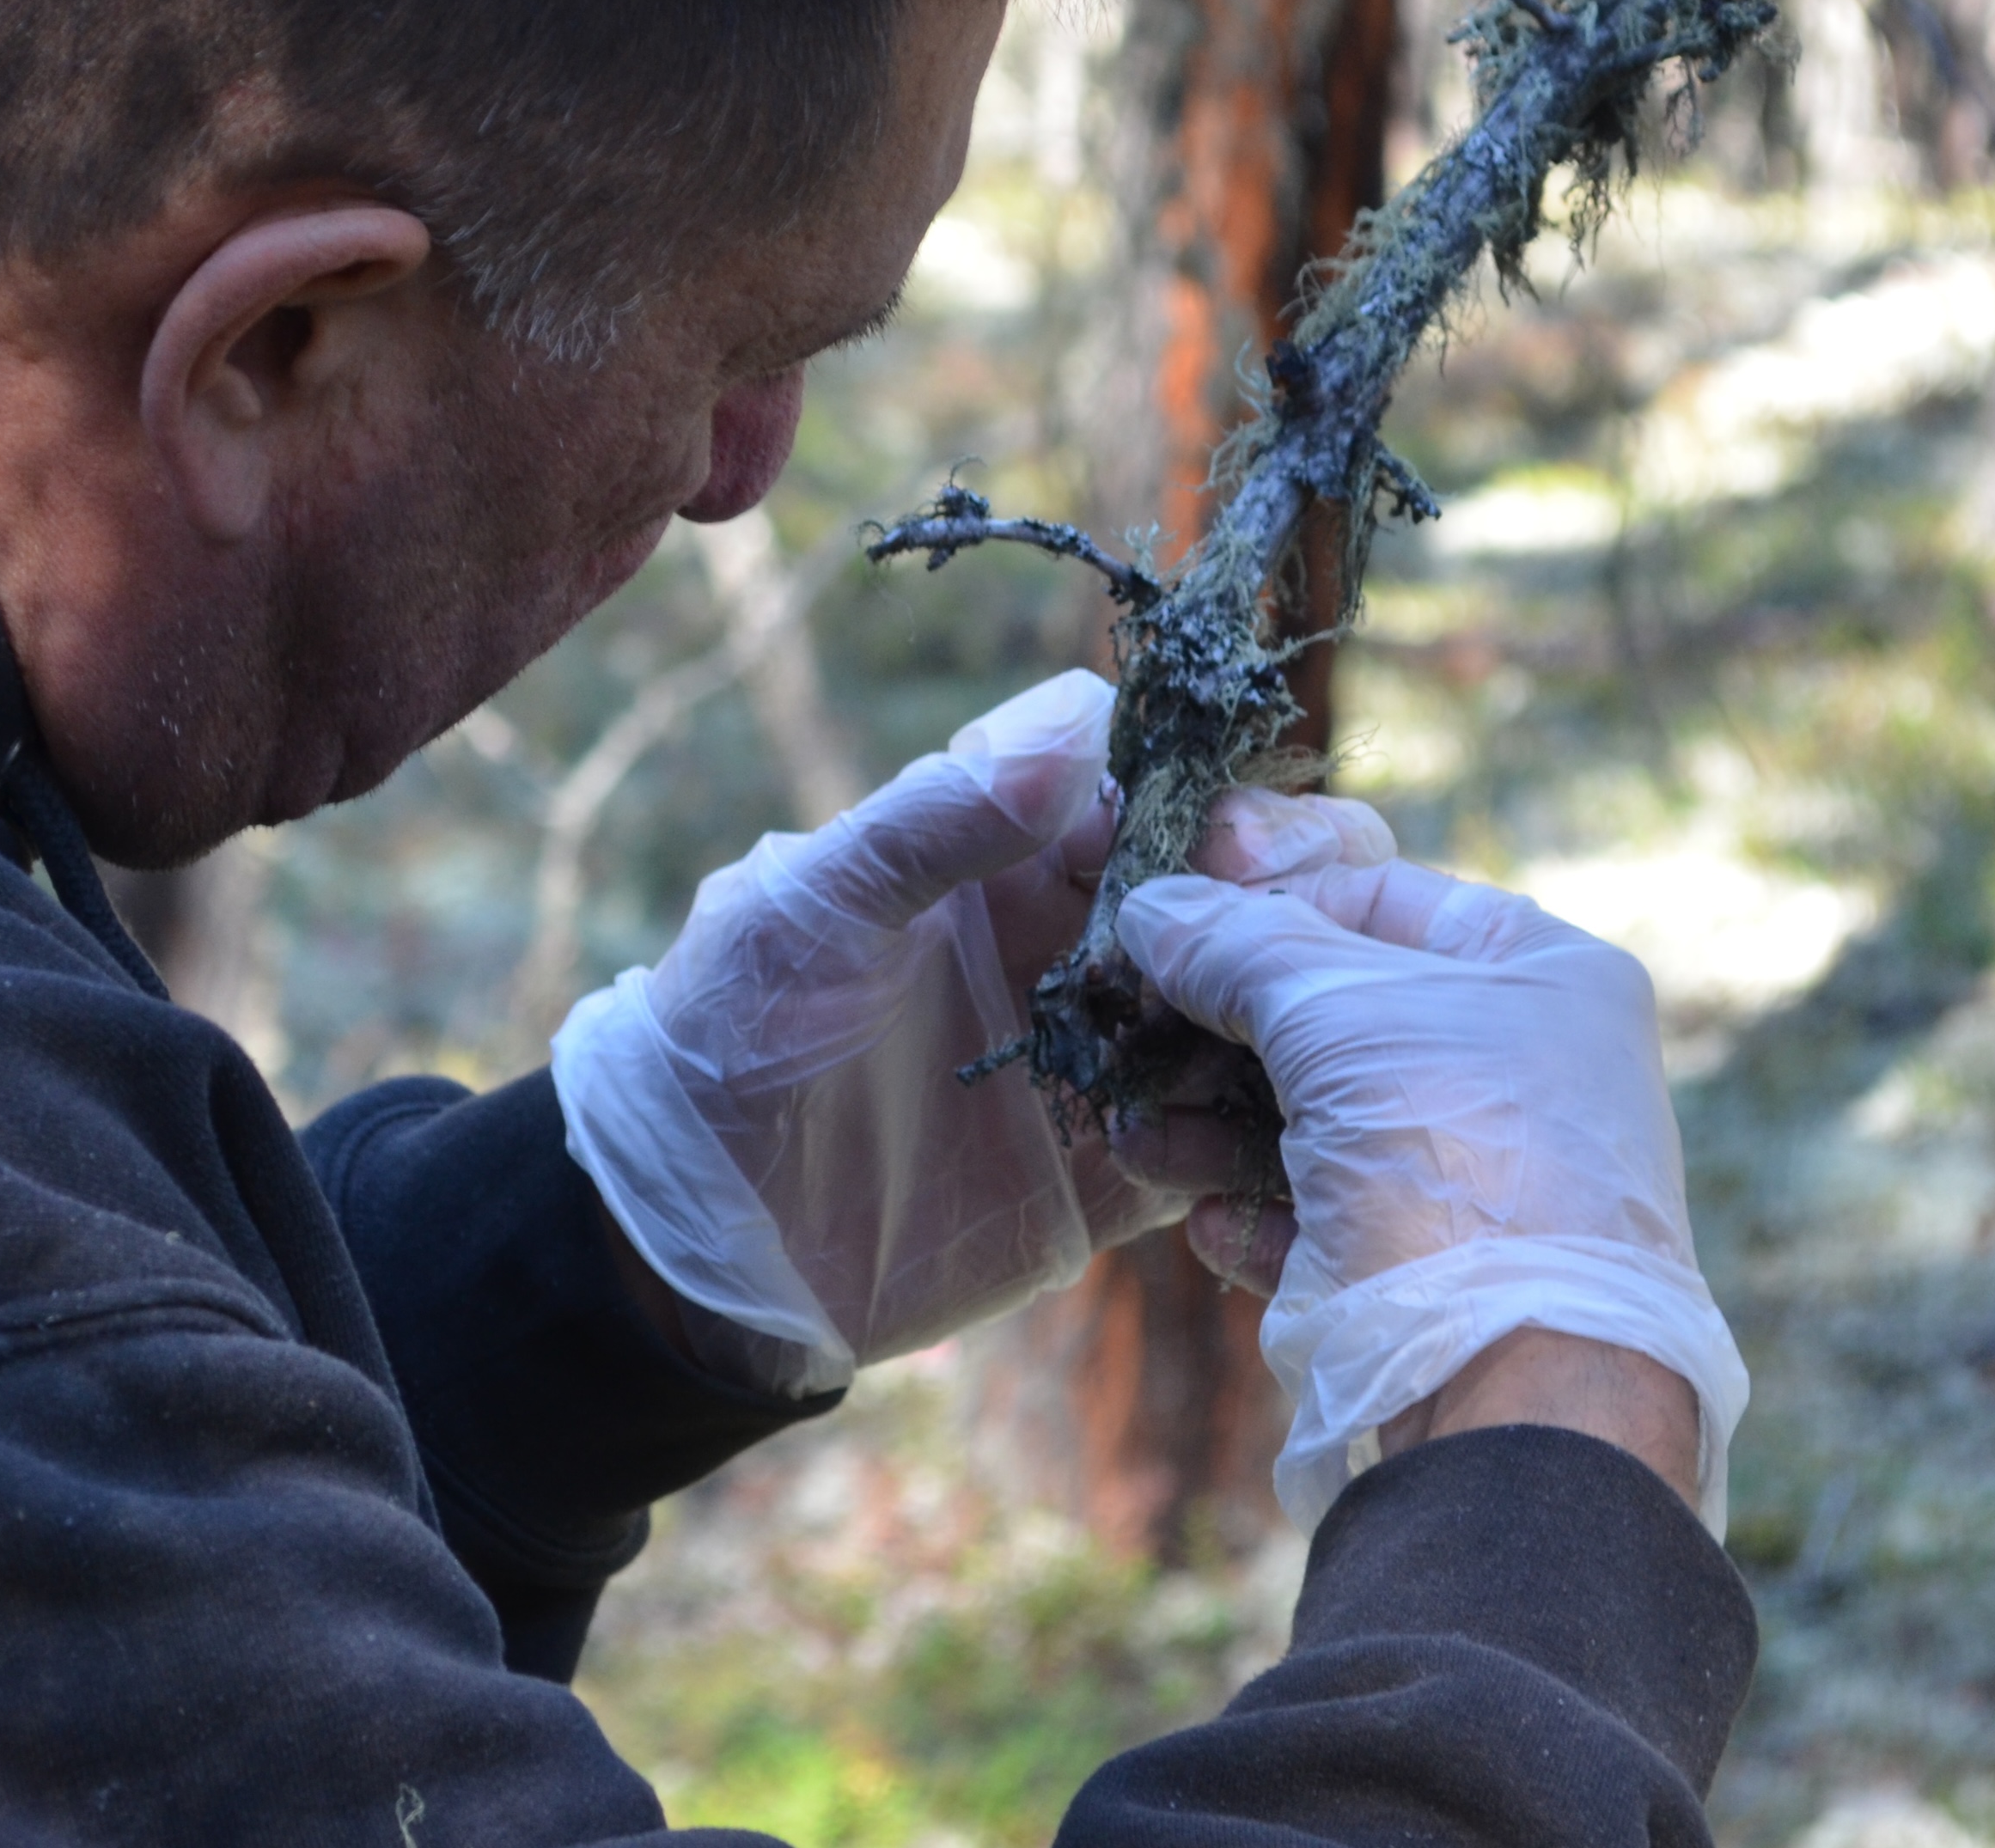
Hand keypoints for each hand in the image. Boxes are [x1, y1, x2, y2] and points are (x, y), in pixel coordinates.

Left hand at [549, 675, 1389, 1392]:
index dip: (1183, 777)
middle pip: (1226, 860)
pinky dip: (1262, 1119)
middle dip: (1276, 874)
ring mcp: (1107, 1043)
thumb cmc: (722, 1042)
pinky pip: (1227, 1127)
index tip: (1213, 830)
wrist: (694, 1249)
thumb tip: (1068, 744)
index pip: (1132, 766)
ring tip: (1300, 1021)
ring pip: (1257, 981)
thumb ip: (929, 824)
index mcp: (999, 844)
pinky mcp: (1122, 1162)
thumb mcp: (806, 913)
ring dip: (1292, 988)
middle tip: (1274, 925)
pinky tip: (1275, 1124)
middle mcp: (1074, 927)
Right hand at [1113, 857, 1746, 1535]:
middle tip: (1125, 1036)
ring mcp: (1482, 1172)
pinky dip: (1259, 1214)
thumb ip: (1235, 947)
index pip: (1376, 897)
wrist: (1518, 1384)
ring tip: (1133, 1139)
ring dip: (1210, 1127)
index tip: (1161, 931)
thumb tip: (1149, 909)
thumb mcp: (1335, 1012)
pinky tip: (1207, 1224)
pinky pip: (1328, 1221)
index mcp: (1541, 969)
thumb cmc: (1451, 1149)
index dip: (1262, 908)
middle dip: (1217, 1031)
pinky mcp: (1437, 1271)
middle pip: (1334, 1015)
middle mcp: (1522, 1062)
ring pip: (1317, 1122)